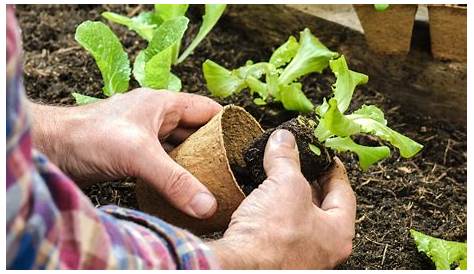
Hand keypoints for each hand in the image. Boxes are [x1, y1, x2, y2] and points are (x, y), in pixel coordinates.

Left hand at [29, 88, 221, 218]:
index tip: (243, 146)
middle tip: (230, 170)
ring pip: (179, 147)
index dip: (228, 125)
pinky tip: (182, 187)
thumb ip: (175, 180)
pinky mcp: (133, 152)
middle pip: (195, 131)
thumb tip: (207, 205)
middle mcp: (157, 116)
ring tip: (212, 181)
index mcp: (164, 104)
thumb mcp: (139, 156)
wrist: (52, 148)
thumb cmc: (89, 136)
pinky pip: (163, 161)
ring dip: (193, 163)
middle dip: (212, 149)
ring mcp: (144, 134)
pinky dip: (174, 172)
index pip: (207, 110)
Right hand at [209, 129, 355, 268]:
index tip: (325, 156)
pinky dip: (272, 212)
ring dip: (288, 197)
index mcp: (338, 233)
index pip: (343, 192)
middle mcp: (322, 249)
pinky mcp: (275, 258)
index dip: (333, 169)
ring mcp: (299, 256)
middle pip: (322, 206)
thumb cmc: (272, 238)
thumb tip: (284, 140)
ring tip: (277, 177)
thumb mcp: (284, 184)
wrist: (239, 266)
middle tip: (299, 163)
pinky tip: (261, 202)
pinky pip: (279, 229)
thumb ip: (287, 158)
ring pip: (298, 218)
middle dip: (308, 181)